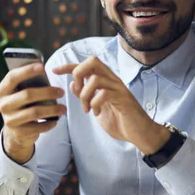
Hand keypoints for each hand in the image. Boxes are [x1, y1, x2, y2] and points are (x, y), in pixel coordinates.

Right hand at [0, 63, 66, 163]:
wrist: (15, 131)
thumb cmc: (23, 105)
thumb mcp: (21, 93)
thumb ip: (29, 84)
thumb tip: (45, 74)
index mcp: (3, 90)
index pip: (12, 77)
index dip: (27, 71)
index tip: (43, 66)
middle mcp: (3, 104)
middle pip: (27, 95)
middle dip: (47, 92)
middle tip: (61, 91)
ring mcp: (9, 120)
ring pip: (34, 112)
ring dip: (52, 109)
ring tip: (63, 108)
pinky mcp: (18, 132)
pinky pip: (37, 127)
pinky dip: (49, 123)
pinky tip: (56, 120)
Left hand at [53, 57, 168, 153]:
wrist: (139, 134)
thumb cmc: (120, 121)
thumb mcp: (97, 108)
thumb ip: (86, 96)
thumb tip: (73, 84)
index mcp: (105, 81)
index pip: (86, 65)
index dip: (69, 65)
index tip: (54, 70)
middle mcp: (112, 80)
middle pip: (93, 61)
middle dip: (78, 73)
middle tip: (77, 90)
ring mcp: (119, 88)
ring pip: (95, 78)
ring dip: (85, 95)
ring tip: (87, 109)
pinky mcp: (123, 98)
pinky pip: (104, 93)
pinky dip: (95, 103)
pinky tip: (96, 113)